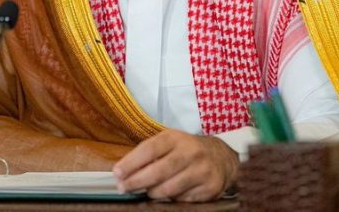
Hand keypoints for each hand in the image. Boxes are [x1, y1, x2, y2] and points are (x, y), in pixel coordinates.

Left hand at [112, 129, 238, 201]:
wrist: (221, 157)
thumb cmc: (186, 150)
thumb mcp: (169, 143)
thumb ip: (148, 154)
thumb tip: (122, 171)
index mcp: (175, 138)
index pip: (150, 149)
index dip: (131, 163)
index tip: (117, 173)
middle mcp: (190, 152)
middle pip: (159, 171)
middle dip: (137, 182)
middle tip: (123, 188)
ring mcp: (202, 170)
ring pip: (170, 189)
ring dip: (153, 193)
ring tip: (146, 192)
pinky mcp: (210, 188)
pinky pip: (183, 200)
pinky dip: (172, 200)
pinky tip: (167, 196)